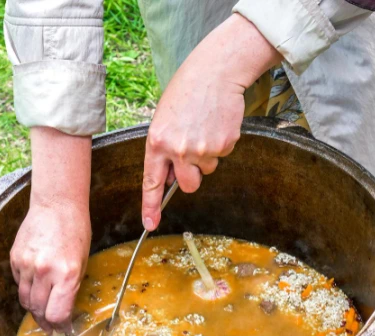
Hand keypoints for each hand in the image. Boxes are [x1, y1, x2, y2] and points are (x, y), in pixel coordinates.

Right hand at [10, 127, 91, 330]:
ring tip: (42, 310)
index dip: (59, 325)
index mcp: (66, 274)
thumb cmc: (75, 232)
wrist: (56, 205)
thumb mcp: (81, 262)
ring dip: (34, 308)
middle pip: (38, 310)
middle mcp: (44, 271)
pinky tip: (36, 284)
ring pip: (25, 300)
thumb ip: (71, 288)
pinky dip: (26, 289)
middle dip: (46, 321)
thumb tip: (63, 312)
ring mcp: (26, 264)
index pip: (57, 313)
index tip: (63, 328)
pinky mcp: (15, 258)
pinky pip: (19, 284)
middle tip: (52, 325)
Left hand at [141, 14, 280, 230]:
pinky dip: (220, 144)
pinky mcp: (223, 146)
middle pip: (187, 185)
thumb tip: (167, 179)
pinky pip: (221, 156)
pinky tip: (215, 124)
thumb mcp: (163, 120)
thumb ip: (163, 150)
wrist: (215, 72)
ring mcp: (202, 149)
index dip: (151, 206)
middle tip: (193, 153)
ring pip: (206, 170)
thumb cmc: (187, 92)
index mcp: (157, 142)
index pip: (152, 182)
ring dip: (206, 157)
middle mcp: (178, 150)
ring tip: (204, 128)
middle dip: (191, 176)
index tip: (150, 223)